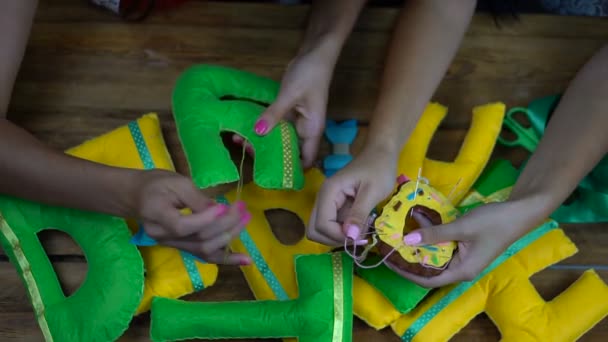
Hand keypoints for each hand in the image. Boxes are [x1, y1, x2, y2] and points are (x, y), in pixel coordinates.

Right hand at [131, 169, 251, 264]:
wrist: (135, 196)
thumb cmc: (155, 184)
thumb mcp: (176, 182)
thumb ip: (197, 198)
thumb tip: (220, 211)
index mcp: (157, 216)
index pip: (183, 226)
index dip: (206, 218)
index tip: (224, 205)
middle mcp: (164, 237)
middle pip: (198, 239)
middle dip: (225, 225)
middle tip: (242, 208)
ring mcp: (172, 245)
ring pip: (204, 250)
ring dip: (229, 237)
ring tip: (245, 220)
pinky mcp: (182, 247)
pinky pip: (205, 256)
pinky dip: (226, 258)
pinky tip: (246, 260)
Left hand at [241, 49, 333, 167]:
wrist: (316, 52)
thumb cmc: (310, 74)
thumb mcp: (290, 94)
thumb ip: (274, 114)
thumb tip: (257, 133)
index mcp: (312, 130)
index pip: (306, 160)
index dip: (292, 170)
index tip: (271, 173)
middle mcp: (306, 129)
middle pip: (289, 150)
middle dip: (269, 155)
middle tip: (247, 152)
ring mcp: (297, 120)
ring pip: (279, 137)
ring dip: (262, 140)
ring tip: (240, 140)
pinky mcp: (289, 110)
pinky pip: (275, 124)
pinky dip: (263, 126)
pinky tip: (246, 127)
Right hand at [307, 145, 397, 245]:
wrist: (381, 153)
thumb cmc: (379, 168)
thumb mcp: (373, 191)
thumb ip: (359, 213)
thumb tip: (349, 236)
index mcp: (328, 192)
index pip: (321, 224)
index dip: (338, 236)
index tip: (359, 236)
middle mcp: (323, 198)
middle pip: (315, 230)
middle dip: (334, 239)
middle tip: (357, 236)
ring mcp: (328, 203)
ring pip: (321, 230)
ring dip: (338, 236)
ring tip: (359, 230)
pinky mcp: (335, 207)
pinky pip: (332, 226)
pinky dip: (343, 231)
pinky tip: (360, 224)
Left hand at [391, 199, 541, 286]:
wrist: (519, 212)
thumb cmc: (493, 222)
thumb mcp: (461, 227)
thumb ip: (434, 234)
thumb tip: (407, 241)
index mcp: (461, 271)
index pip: (428, 280)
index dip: (407, 274)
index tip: (390, 262)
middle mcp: (460, 268)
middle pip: (429, 268)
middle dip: (410, 257)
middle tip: (389, 245)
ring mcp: (463, 257)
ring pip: (435, 254)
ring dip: (419, 243)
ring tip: (399, 231)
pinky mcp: (464, 245)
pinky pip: (442, 244)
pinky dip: (431, 234)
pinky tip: (419, 220)